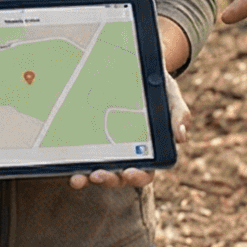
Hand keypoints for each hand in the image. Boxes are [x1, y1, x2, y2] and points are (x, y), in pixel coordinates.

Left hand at [68, 69, 188, 190]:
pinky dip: (74, 163)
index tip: (129, 172)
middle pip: (119, 176)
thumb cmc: (158, 86)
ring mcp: (108, 148)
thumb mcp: (171, 96)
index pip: (146, 172)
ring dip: (88, 178)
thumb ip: (179, 114)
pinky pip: (82, 154)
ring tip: (78, 178)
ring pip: (98, 170)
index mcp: (149, 150)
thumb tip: (181, 138)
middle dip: (109, 179)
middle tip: (99, 174)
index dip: (137, 177)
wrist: (136, 67)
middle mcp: (127, 154)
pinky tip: (65, 163)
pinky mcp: (91, 138)